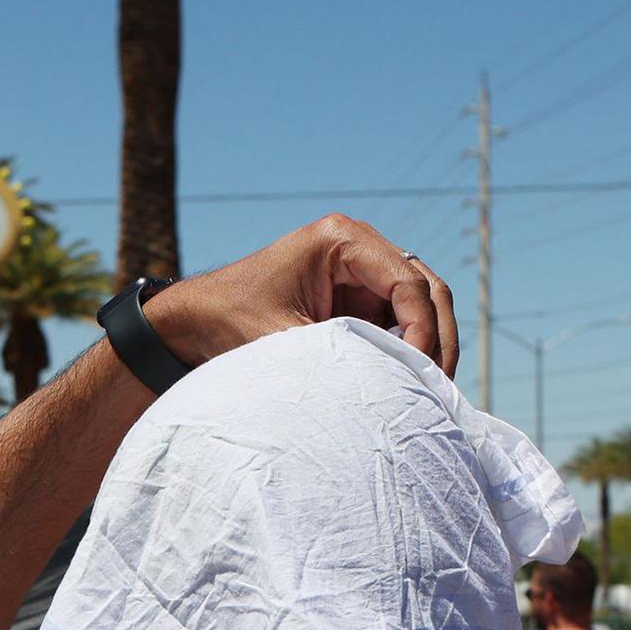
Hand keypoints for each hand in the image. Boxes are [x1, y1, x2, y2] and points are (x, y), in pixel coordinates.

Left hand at [144, 215, 458, 376]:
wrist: (192, 320)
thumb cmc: (227, 319)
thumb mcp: (281, 339)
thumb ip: (340, 355)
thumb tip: (396, 382)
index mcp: (342, 239)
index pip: (408, 282)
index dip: (423, 330)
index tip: (417, 374)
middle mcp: (359, 246)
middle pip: (428, 288)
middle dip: (438, 338)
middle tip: (438, 387)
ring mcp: (362, 271)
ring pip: (423, 305)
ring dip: (430, 345)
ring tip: (429, 391)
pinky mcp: (358, 297)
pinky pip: (401, 321)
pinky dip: (410, 350)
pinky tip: (408, 383)